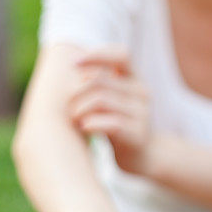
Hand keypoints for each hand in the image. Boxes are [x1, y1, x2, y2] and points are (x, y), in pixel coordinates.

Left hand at [69, 48, 153, 175]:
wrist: (144, 157)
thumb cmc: (118, 124)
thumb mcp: (111, 99)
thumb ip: (98, 83)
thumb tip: (69, 63)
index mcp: (135, 80)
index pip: (121, 55)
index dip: (97, 55)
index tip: (73, 64)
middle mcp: (142, 93)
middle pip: (99, 81)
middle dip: (76, 92)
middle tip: (67, 106)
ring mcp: (142, 114)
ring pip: (101, 100)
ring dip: (79, 109)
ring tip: (74, 119)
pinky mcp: (138, 134)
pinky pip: (110, 123)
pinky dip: (91, 123)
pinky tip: (85, 128)